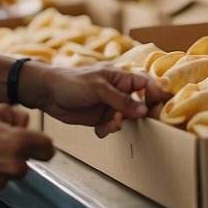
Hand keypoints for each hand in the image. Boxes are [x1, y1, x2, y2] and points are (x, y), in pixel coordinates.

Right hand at [0, 105, 53, 196]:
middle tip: (0, 142)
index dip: (42, 143)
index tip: (36, 142)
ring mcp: (2, 181)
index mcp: (19, 143)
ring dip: (6, 164)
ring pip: (13, 172)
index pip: (48, 149)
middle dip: (20, 152)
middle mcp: (14, 165)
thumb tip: (25, 124)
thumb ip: (16, 116)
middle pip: (30, 161)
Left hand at [25, 63, 169, 137]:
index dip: (156, 93)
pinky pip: (112, 126)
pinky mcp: (100, 117)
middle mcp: (118, 91)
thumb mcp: (98, 89)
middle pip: (139, 103)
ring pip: (126, 118)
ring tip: (107, 126)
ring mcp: (110, 104)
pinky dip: (107, 130)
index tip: (161, 106)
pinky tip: (99, 130)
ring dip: (118, 124)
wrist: (47, 94)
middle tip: (132, 121)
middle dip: (137, 115)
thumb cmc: (71, 82)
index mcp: (121, 77)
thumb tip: (143, 110)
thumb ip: (121, 100)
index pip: (146, 83)